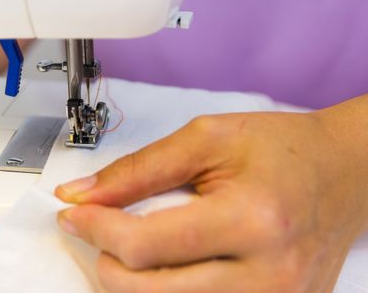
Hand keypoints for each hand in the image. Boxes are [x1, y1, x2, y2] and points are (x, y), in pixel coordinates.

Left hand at [55, 111, 367, 292]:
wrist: (343, 172)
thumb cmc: (283, 148)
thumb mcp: (207, 139)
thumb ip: (139, 169)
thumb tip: (83, 195)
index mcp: (252, 219)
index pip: (147, 245)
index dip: (96, 229)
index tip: (75, 213)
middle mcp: (269, 275)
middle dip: (106, 264)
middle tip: (95, 232)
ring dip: (133, 285)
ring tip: (128, 248)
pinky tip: (162, 268)